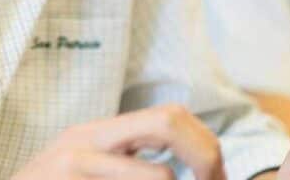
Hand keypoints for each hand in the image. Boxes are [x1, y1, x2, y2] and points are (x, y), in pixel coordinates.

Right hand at [11, 104, 224, 179]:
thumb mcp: (87, 172)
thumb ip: (127, 164)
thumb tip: (197, 170)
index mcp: (98, 134)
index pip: (170, 116)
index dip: (206, 146)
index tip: (216, 179)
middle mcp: (86, 141)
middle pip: (167, 122)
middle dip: (204, 158)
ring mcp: (73, 165)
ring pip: (159, 174)